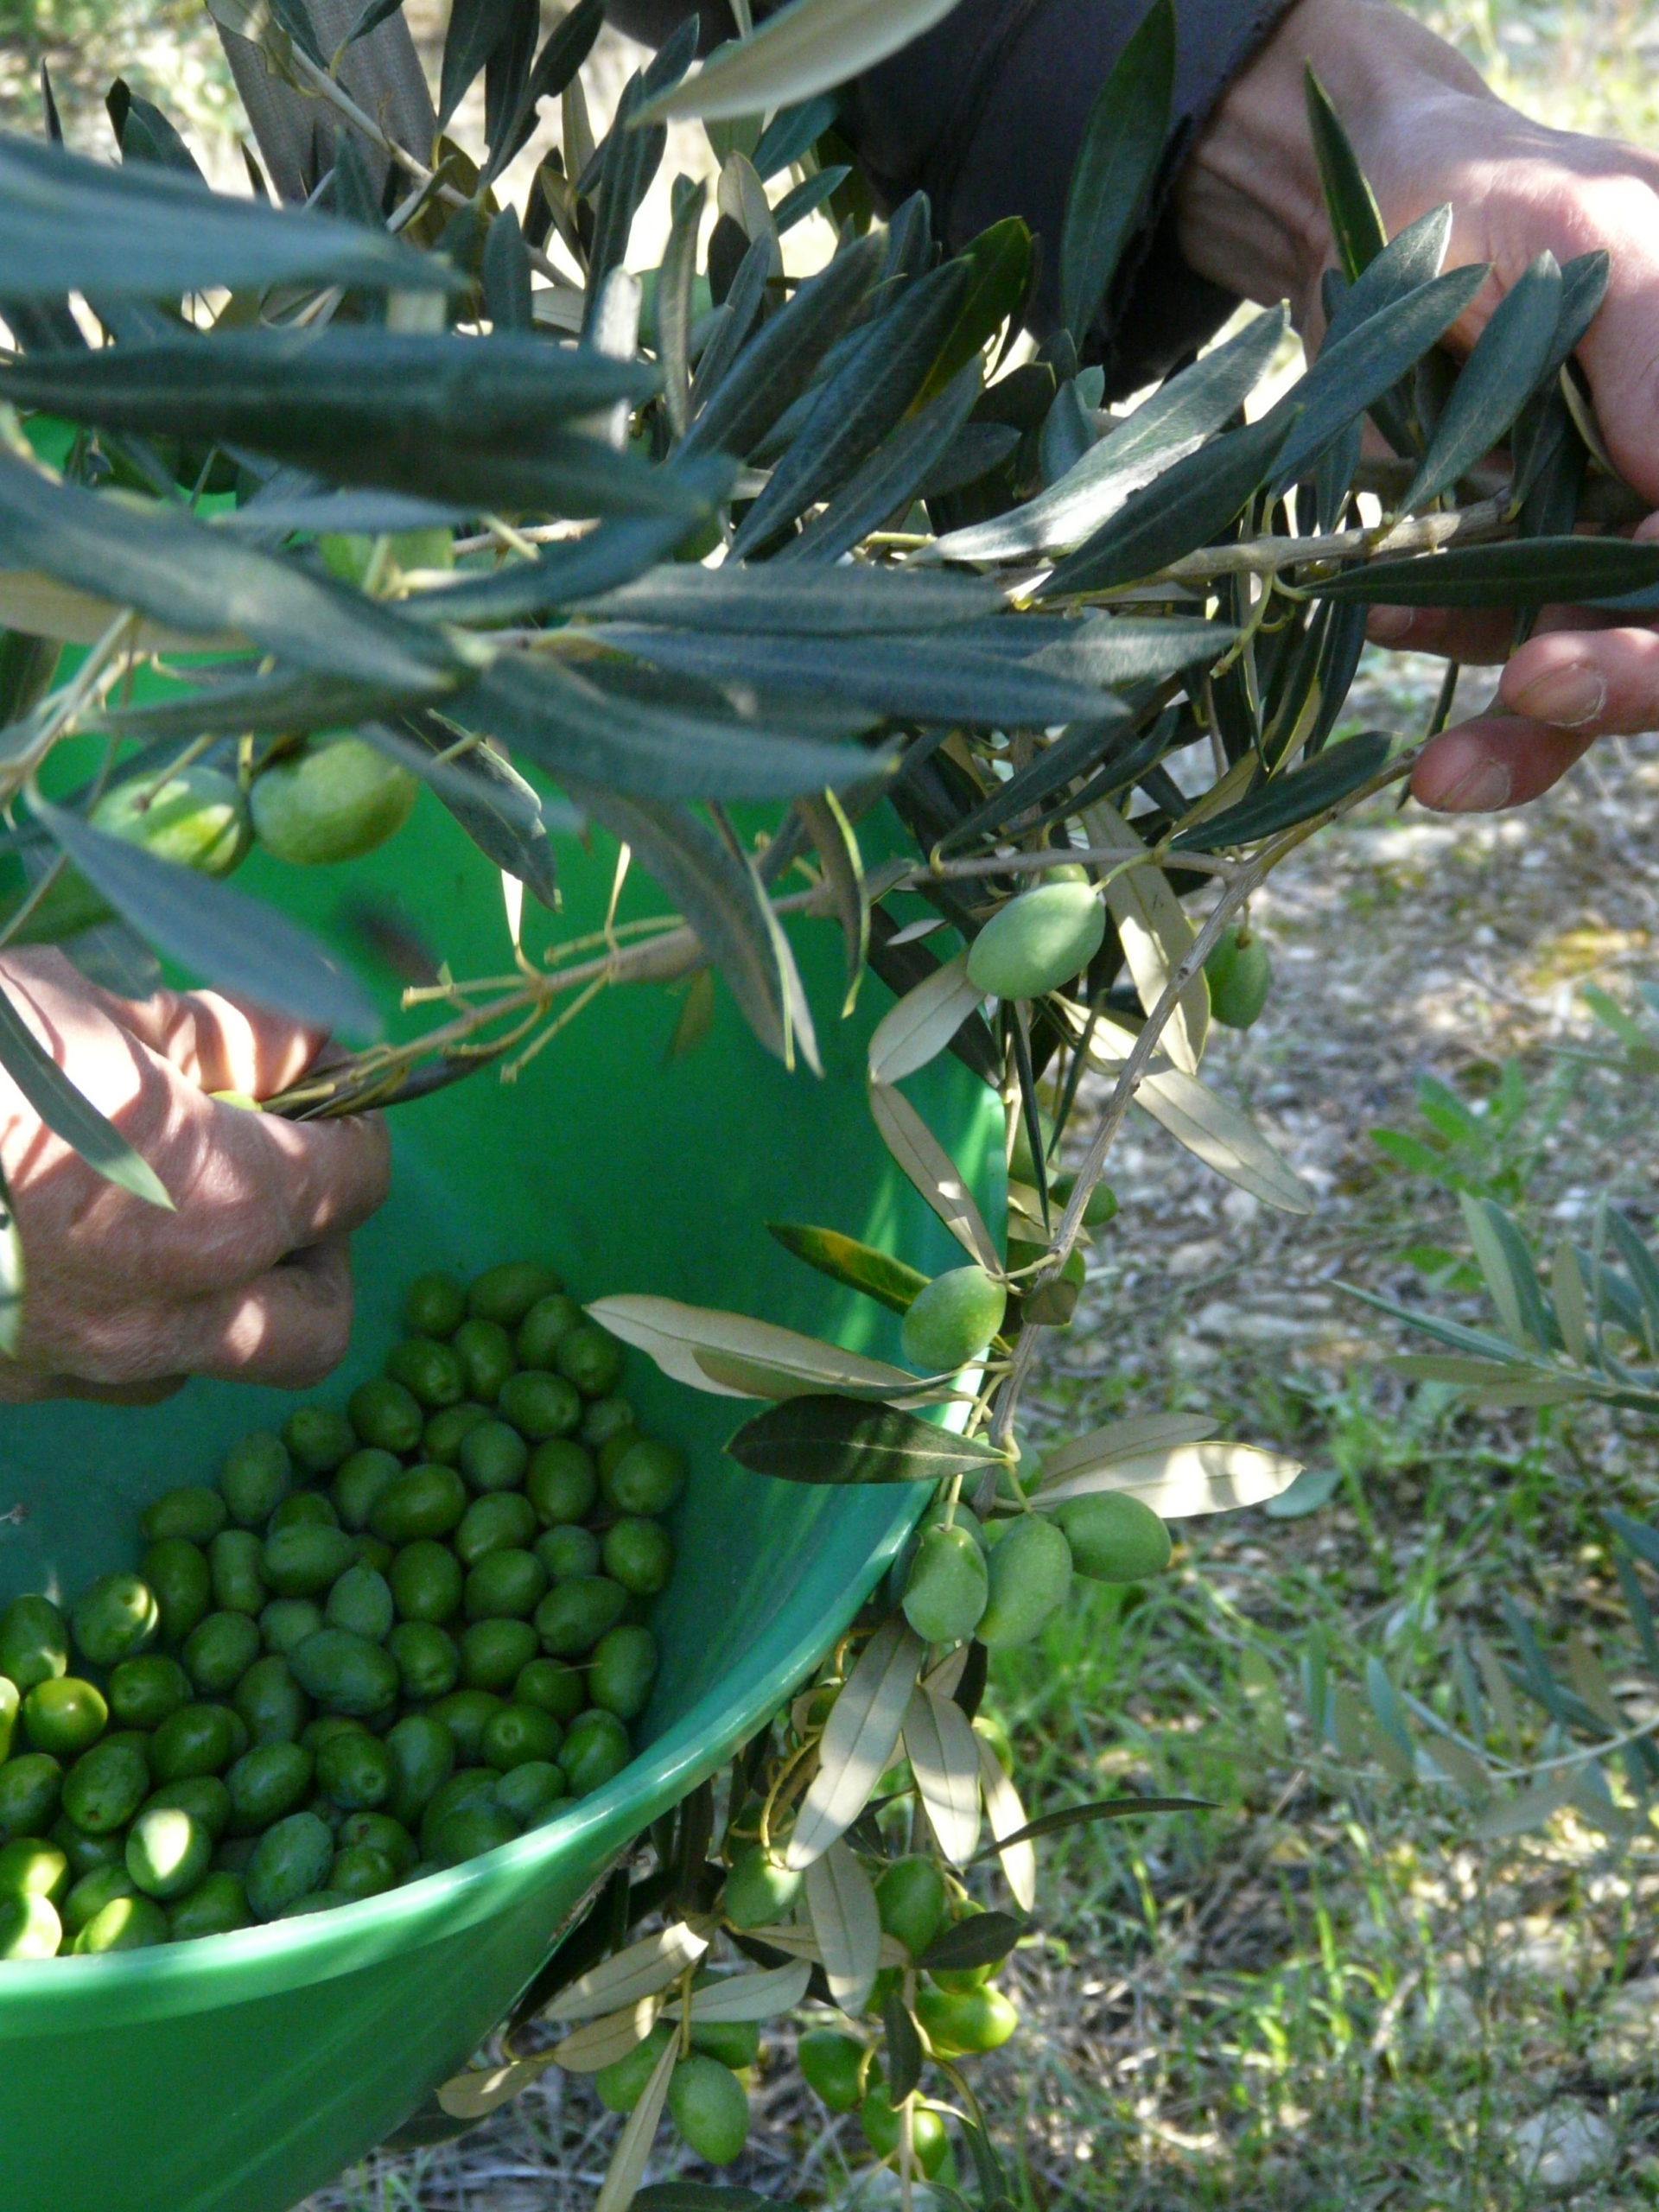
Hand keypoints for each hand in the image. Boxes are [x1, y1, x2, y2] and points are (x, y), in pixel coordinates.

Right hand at [0, 950, 388, 1402]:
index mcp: (219, 1206)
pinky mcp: (7, 1388)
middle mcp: (169, 1315)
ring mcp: (78, 1368)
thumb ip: (223, 1038)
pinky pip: (101, 1375)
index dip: (354, 1126)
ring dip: (216, 1299)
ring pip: (206, 1364)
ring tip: (163, 1215)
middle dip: (315, 1255)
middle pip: (317, 1325)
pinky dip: (119, 1319)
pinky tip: (70, 1248)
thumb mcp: (96, 1005)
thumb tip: (302, 1050)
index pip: (360, 1182)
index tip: (323, 1091)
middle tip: (270, 1183)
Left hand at [1175, 0, 1658, 810]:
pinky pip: (1481, 638)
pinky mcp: (1495, 567)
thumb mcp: (1595, 238)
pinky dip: (1433, 646)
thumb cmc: (1501, 193)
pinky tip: (1382, 623)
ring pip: (1584, 671)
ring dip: (1521, 733)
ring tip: (1439, 778)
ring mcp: (1590, 539)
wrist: (1362, 207)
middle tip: (1539, 692)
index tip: (1602, 625)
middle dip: (1616, 687)